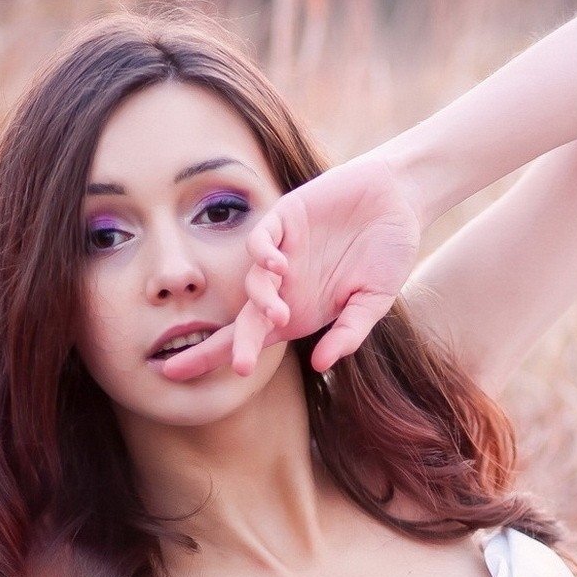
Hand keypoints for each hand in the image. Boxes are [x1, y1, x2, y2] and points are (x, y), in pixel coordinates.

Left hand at [160, 153, 423, 380]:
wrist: (399, 200)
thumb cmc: (388, 253)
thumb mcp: (374, 300)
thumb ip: (350, 331)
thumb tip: (321, 364)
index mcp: (301, 311)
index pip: (253, 340)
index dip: (219, 358)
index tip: (178, 376)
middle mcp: (285, 286)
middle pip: (242, 321)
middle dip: (220, 346)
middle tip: (221, 367)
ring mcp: (282, 252)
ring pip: (253, 283)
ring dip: (261, 301)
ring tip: (280, 314)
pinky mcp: (284, 218)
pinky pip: (261, 239)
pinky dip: (262, 254)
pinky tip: (279, 266)